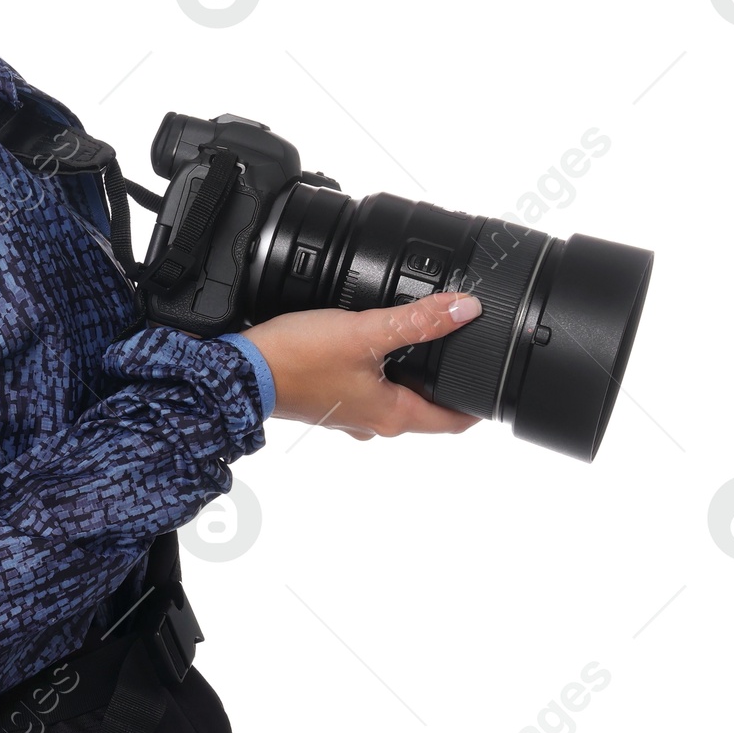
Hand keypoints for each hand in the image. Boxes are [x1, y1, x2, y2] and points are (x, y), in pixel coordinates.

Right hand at [241, 291, 484, 441]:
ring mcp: (347, 415)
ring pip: (391, 399)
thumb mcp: (364, 332)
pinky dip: (374, 373)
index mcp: (392, 415)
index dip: (476, 405)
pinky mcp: (326, 402)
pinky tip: (364, 346)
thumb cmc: (298, 360)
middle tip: (455, 350)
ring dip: (404, 377)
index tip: (492, 386)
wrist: (241, 372)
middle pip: (423, 408)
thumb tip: (464, 310)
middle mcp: (372, 422)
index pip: (453, 422)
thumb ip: (417, 321)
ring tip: (411, 342)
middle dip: (439, 382)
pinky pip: (363, 391)